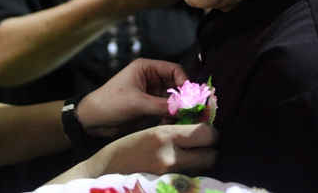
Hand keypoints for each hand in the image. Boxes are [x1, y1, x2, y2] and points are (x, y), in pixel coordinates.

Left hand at [76, 58, 186, 137]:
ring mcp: (150, 92)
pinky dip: (168, 117)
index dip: (185, 82)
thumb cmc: (110, 103)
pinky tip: (165, 125)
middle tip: (189, 113)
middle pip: (176, 85)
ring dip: (176, 110)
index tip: (190, 98)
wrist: (92, 120)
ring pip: (172, 99)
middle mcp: (150, 78)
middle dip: (182, 99)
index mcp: (146, 68)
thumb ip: (163, 106)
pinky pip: (166, 110)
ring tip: (176, 121)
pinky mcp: (149, 106)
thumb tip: (186, 108)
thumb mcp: (138, 103)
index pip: (174, 70)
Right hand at [83, 123, 218, 177]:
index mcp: (165, 135)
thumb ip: (176, 130)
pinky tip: (176, 170)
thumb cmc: (128, 147)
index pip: (207, 134)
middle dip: (209, 151)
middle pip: (211, 156)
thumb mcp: (151, 131)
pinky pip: (191, 180)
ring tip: (184, 158)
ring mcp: (170, 176)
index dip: (210, 133)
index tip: (205, 133)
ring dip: (199, 164)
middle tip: (199, 147)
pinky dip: (189, 175)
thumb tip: (204, 129)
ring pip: (203, 169)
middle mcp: (170, 156)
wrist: (107, 170)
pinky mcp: (168, 187)